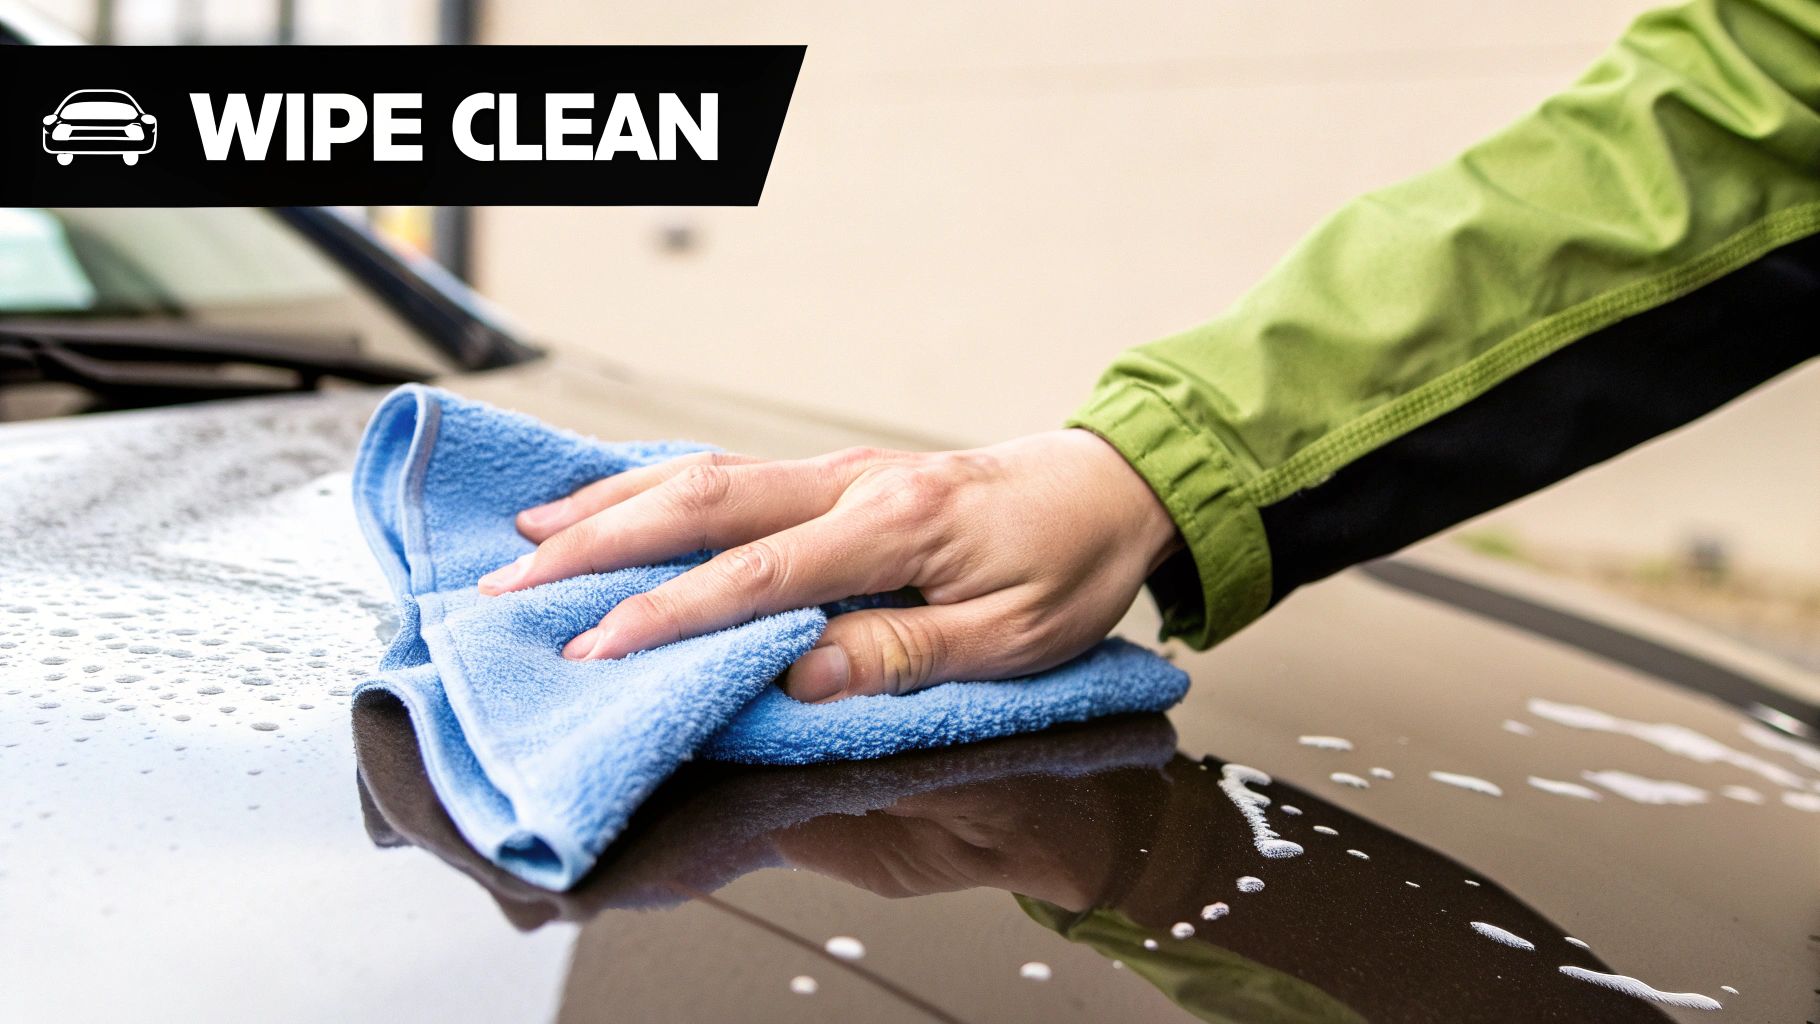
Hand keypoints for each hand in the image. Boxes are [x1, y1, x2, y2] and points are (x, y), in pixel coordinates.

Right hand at [477, 429, 1179, 700]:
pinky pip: (728, 473)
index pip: (757, 574)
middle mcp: (850, 483)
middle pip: (702, 502)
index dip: (669, 613)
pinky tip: (609, 500)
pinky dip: (654, 485)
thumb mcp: (1011, 637)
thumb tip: (798, 676)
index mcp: (894, 526)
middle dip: (599, 544)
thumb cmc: (1065, 565)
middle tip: (513, 587)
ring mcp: (836, 471)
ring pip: (704, 475)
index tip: (596, 649)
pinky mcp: (833, 474)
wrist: (1106, 488)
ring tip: (526, 535)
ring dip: (611, 503)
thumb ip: (904, 655)